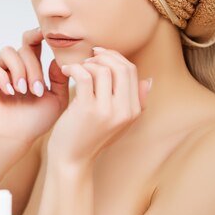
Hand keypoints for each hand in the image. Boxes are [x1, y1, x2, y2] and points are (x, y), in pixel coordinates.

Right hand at [0, 28, 69, 148]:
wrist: (16, 137)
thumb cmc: (36, 121)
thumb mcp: (57, 99)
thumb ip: (59, 78)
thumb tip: (57, 58)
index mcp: (30, 67)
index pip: (33, 43)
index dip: (37, 35)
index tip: (45, 35)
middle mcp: (13, 66)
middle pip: (24, 49)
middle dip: (33, 68)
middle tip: (36, 90)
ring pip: (8, 53)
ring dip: (19, 70)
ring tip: (23, 90)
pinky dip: (3, 78)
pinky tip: (10, 92)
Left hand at [47, 47, 151, 166]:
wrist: (72, 159)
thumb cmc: (90, 137)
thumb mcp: (118, 121)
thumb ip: (135, 102)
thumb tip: (148, 80)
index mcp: (134, 110)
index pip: (131, 71)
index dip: (114, 57)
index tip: (98, 55)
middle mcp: (124, 110)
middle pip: (121, 67)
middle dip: (103, 56)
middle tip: (87, 59)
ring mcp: (107, 110)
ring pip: (103, 70)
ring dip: (86, 64)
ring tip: (75, 68)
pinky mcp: (87, 110)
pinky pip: (84, 77)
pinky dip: (74, 68)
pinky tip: (66, 71)